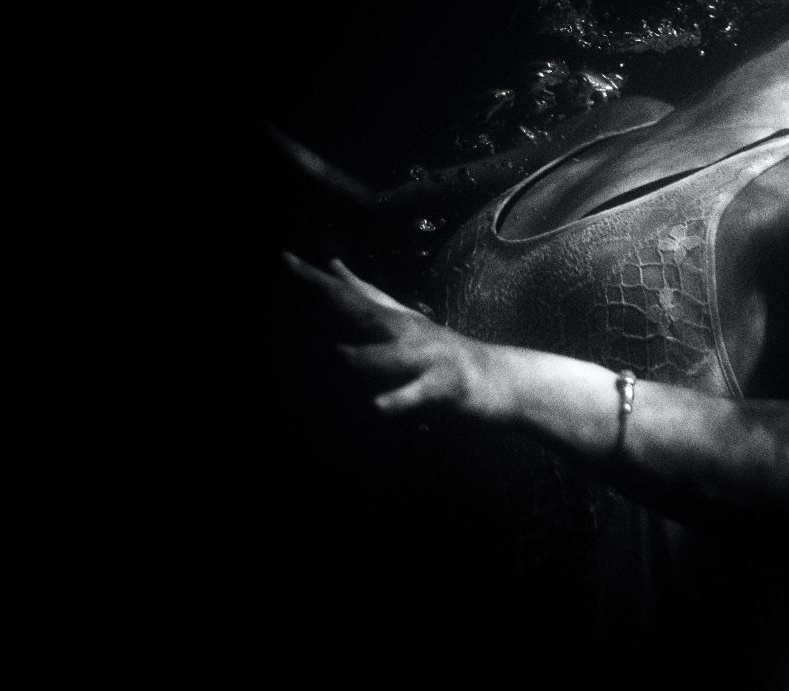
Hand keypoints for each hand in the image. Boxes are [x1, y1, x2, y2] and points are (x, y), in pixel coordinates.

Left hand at [282, 253, 500, 418]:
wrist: (504, 380)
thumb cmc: (444, 355)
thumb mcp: (402, 321)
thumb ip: (367, 297)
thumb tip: (333, 265)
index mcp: (394, 320)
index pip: (350, 295)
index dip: (316, 280)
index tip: (284, 259)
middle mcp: (408, 332)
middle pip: (364, 312)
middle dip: (331, 298)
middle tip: (301, 278)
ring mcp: (428, 358)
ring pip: (389, 356)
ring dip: (363, 356)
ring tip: (338, 354)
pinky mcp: (444, 387)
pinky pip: (416, 396)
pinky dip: (396, 402)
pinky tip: (378, 408)